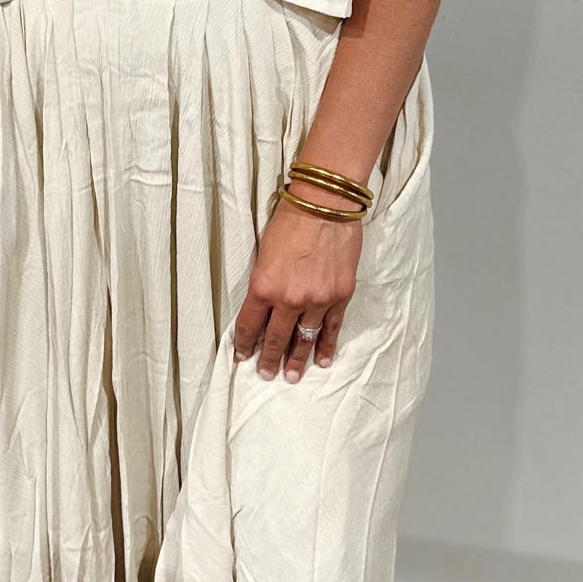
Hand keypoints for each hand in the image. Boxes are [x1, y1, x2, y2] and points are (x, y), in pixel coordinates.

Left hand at [232, 185, 364, 382]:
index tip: (242, 357)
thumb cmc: (290, 220)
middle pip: (276, 339)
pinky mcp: (340, 296)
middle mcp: (289, 299)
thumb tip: (264, 306)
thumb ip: (265, 283)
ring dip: (297, 360)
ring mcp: (317, 300)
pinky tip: (322, 360)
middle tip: (266, 375)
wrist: (325, 204)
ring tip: (292, 377)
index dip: (244, 345)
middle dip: (269, 359)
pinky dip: (326, 346)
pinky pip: (331, 329)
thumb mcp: (264, 252)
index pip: (249, 325)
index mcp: (263, 286)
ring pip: (304, 339)